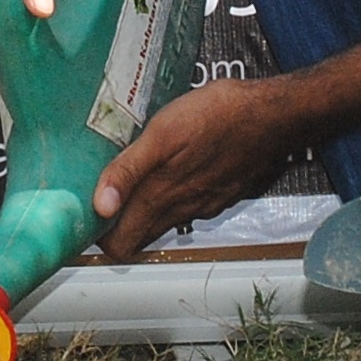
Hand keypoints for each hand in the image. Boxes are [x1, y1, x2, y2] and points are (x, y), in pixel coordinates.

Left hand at [91, 76, 301, 258]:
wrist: (273, 115)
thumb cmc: (217, 116)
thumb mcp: (163, 133)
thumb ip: (129, 169)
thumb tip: (100, 207)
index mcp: (161, 197)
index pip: (121, 245)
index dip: (99, 236)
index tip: (88, 210)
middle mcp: (181, 210)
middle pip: (140, 237)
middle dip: (118, 225)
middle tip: (105, 192)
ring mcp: (203, 205)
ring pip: (162, 223)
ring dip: (143, 210)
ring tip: (133, 177)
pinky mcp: (220, 195)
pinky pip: (187, 209)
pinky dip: (171, 199)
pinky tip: (171, 170)